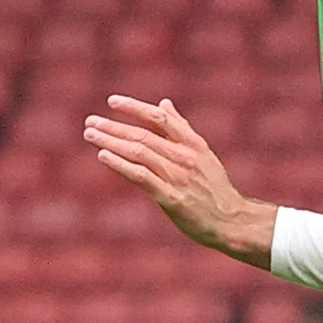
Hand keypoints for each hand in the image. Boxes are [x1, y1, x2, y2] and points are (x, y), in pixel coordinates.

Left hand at [84, 96, 274, 263]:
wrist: (232, 221)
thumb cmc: (215, 189)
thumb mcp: (203, 154)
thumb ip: (181, 129)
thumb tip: (164, 103)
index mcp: (193, 144)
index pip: (160, 118)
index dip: (135, 107)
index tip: (112, 101)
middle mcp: (185, 157)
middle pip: (144, 135)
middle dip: (114, 126)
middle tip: (90, 120)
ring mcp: (178, 177)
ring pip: (139, 152)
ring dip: (112, 142)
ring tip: (90, 134)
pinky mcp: (171, 198)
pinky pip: (142, 177)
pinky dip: (121, 164)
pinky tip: (104, 156)